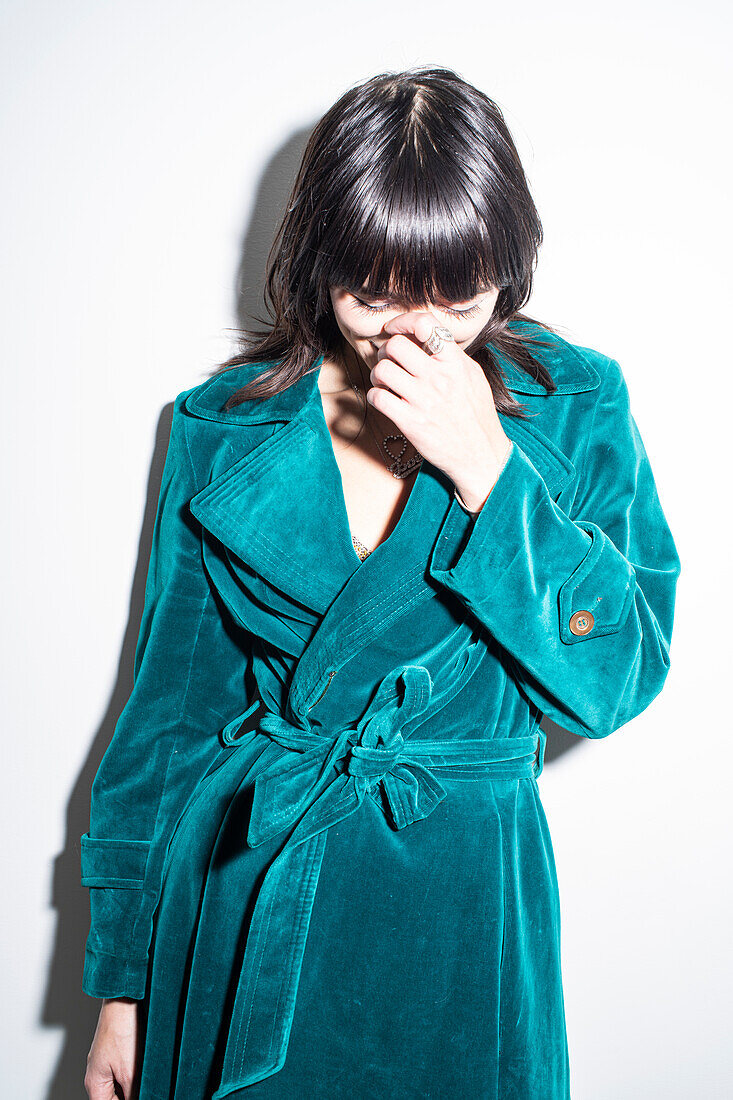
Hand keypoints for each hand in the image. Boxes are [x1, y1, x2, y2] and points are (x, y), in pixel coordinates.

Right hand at [84, 998, 138, 1098]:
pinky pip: (124, 1069)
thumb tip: (138, 1099)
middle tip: (148, 1086)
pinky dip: (135, 1072)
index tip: (143, 1096)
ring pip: (121, 1083)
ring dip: (134, 1084)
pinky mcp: (116, 1049)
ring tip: (145, 1073)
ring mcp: (106, 1060)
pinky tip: (145, 1066)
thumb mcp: (131, 1071)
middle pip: (114, 1096)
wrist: (125, 995)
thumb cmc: (122, 1027)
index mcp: (95, 1082)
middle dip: (131, 1094)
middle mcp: (97, 1072)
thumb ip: (133, 1094)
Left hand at [366, 311, 512, 511]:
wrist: (481, 454)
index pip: (425, 324)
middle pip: (395, 345)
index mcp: (455, 363)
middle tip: (388, 360)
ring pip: (382, 370)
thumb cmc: (477, 415)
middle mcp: (438, 378)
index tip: (394, 329)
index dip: (402, 321)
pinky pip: (378, 397)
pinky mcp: (410, 422)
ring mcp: (423, 400)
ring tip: (385, 382)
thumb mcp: (473, 377)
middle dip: (385, 351)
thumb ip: (451, 356)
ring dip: (377, 374)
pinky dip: (376, 395)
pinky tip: (385, 399)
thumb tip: (428, 337)